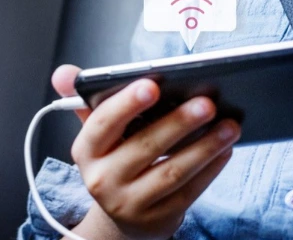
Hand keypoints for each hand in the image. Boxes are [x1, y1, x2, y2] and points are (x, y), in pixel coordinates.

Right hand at [51, 65, 239, 239]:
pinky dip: (210, 169)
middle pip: (144, 147)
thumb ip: (84, 99)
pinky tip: (225, 149)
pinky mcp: (158, 219)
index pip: (103, 123)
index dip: (127, 103)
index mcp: (87, 150)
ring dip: (205, 147)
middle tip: (207, 103)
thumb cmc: (113, 162)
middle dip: (178, 123)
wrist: (119, 217)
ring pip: (171, 172)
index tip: (153, 85)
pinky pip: (189, 192)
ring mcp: (130, 203)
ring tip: (229, 126)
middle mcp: (102, 180)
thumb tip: (64, 73)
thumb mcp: (96, 134)